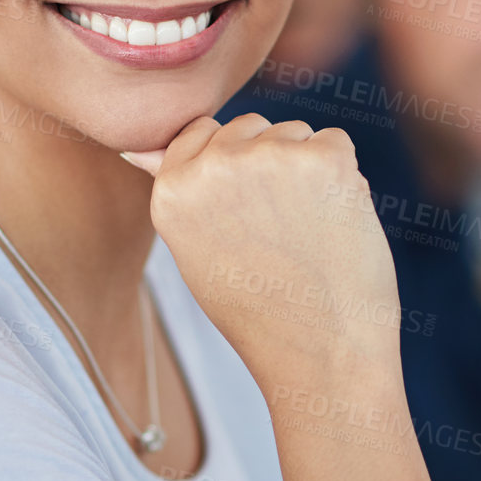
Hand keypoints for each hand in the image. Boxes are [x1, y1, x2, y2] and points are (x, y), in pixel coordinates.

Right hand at [122, 114, 400, 386]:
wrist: (322, 353)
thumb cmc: (262, 310)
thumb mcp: (196, 251)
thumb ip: (179, 192)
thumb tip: (137, 148)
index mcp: (172, 189)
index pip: (200, 131)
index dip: (232, 168)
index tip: (247, 210)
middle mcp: (213, 166)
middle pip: (249, 127)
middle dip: (270, 163)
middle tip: (280, 232)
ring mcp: (268, 157)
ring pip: (294, 132)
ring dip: (308, 169)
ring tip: (306, 234)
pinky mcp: (323, 158)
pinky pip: (335, 141)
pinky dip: (343, 177)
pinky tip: (335, 224)